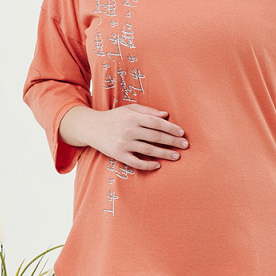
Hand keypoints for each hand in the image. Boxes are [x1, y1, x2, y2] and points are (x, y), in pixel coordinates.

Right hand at [62, 103, 187, 170]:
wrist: (91, 127)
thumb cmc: (114, 117)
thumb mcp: (129, 109)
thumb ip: (147, 111)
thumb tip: (166, 115)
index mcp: (133, 117)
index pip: (157, 123)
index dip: (171, 128)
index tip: (181, 133)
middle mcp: (129, 130)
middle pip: (156, 137)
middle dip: (173, 141)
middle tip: (185, 145)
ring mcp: (124, 144)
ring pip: (149, 150)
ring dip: (165, 154)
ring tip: (176, 156)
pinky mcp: (119, 155)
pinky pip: (136, 162)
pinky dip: (148, 165)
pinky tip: (158, 166)